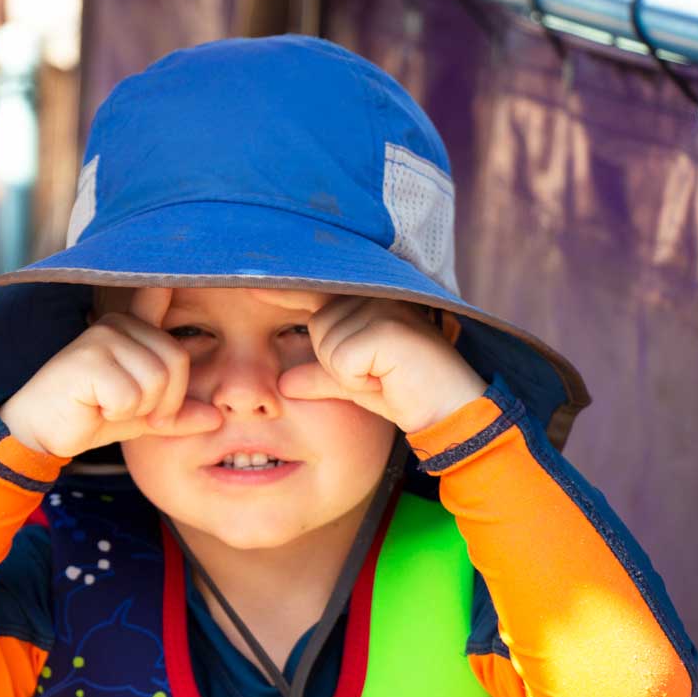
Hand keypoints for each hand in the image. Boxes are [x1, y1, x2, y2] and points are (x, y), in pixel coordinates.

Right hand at [0, 287, 222, 456]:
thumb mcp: (143, 416)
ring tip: (106, 405)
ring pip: (157, 380)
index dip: (170, 275)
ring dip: (137, 409)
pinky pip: (131, 396)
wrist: (41, 433)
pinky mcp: (88, 358)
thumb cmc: (92, 417)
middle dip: (164, 401)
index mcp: (133, 327)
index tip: (174, 262)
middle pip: (177, 360)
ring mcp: (102, 336)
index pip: (159, 296)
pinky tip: (92, 406)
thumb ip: (177, 413)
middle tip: (128, 409)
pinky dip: (116, 413)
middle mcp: (119, 322)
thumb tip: (218, 418)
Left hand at [267, 291, 487, 433]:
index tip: (247, 284)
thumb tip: (285, 382)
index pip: (316, 290)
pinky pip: (340, 359)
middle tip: (376, 371)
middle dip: (335, 359)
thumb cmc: (406, 393)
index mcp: (369, 302)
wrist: (450, 412)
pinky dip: (356, 378)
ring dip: (347, 371)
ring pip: (327, 342)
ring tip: (384, 373)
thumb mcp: (355, 386)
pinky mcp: (388, 328)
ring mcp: (384, 307)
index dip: (284, 290)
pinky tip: (387, 378)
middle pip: (318, 326)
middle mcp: (377, 295)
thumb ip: (321, 377)